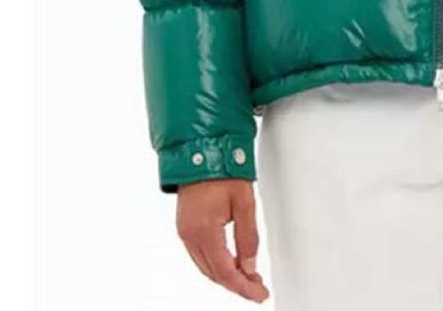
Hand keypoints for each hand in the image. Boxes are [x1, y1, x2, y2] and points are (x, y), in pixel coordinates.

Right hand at [176, 178, 269, 302]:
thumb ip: (248, 237)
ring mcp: (184, 231)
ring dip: (226, 275)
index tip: (259, 293)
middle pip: (213, 273)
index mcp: (203, 230)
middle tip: (257, 287)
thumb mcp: (244, 202)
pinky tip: (230, 262)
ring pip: (205, 267)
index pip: (225, 272)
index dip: (244, 287)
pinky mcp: (184, 225)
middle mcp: (189, 235)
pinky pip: (199, 255)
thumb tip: (250, 265)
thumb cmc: (222, 168)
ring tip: (248, 276)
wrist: (201, 148)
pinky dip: (215, 263)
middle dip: (236, 284)